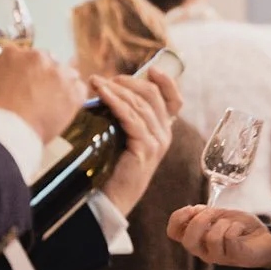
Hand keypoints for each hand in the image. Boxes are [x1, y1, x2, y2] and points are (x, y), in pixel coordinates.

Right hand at [0, 46, 84, 141]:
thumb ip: (2, 72)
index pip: (26, 57)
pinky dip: (74, 99)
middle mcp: (37, 57)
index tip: (27, 86)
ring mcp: (57, 72)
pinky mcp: (72, 90)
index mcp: (13, 53)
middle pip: (48, 62)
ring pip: (67, 74)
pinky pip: (80, 90)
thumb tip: (8, 76)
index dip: (27, 73)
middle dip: (46, 77)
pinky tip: (63, 111)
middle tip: (40, 98)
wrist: (4, 129)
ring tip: (51, 107)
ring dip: (62, 86)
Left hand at [95, 73, 174, 213]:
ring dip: (116, 90)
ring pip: (140, 105)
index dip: (166, 82)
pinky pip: (131, 118)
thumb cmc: (113, 168)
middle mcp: (164, 134)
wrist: (111, 200)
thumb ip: (125, 119)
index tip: (151, 69)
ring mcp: (156, 142)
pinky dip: (115, 102)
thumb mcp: (124, 139)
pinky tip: (102, 95)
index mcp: (163, 130)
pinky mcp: (144, 148)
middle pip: (153, 96)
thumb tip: (107, 90)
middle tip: (104, 79)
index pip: (175, 101)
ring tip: (95, 83)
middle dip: (128, 82)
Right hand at [168, 206, 270, 268]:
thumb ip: (205, 214)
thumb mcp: (220, 216)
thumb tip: (193, 210)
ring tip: (231, 223)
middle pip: (187, 239)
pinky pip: (229, 238)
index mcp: (197, 239)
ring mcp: (218, 257)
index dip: (178, 217)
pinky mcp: (235, 256)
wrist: (267, 240)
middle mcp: (203, 251)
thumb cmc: (241, 228)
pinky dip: (235, 226)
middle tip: (214, 213)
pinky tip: (240, 229)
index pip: (172, 233)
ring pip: (210, 238)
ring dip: (222, 222)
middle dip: (200, 220)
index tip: (193, 208)